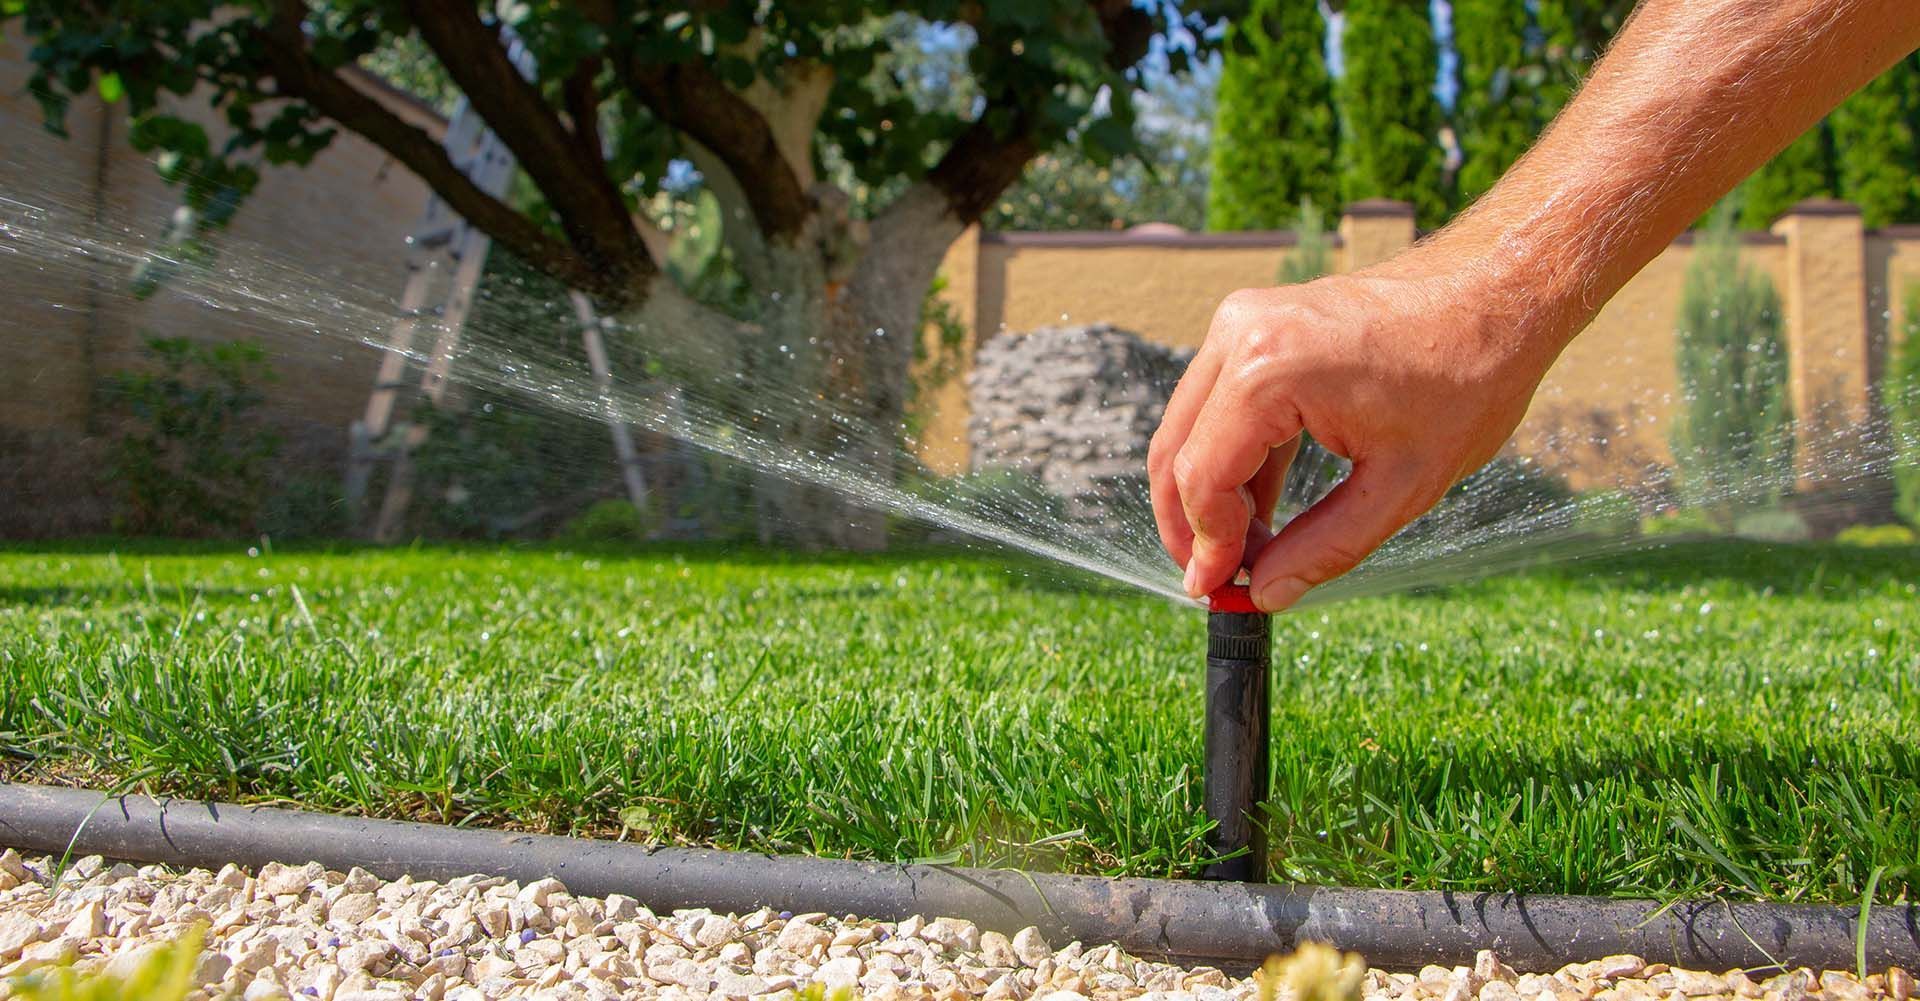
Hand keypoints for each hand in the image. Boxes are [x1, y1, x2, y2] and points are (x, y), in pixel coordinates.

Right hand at [1147, 248, 1562, 610]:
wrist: (1497, 292)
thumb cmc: (1466, 379)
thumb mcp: (1402, 486)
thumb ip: (1325, 548)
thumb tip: (1264, 593)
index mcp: (1269, 371)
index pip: (1202, 478)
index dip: (1206, 544)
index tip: (1222, 590)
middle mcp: (1240, 333)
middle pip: (1178, 450)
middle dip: (1190, 525)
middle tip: (1217, 579)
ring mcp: (1243, 320)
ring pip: (1190, 427)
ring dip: (1207, 493)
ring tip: (1245, 551)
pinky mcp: (1256, 321)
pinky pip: (1219, 402)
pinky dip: (1229, 457)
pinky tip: (1258, 507)